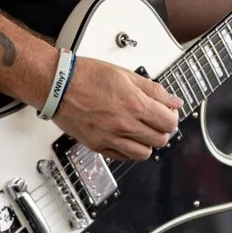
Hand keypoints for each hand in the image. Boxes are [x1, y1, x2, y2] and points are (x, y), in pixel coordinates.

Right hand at [52, 54, 181, 160]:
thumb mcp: (126, 75)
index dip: (172, 117)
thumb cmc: (87, 76)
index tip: (168, 112)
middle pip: (160, 140)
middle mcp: (124, 125)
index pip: (168, 122)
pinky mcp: (97, 146)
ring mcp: (110, 138)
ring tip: (141, 130)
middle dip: (162, 130)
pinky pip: (123, 157)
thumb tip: (174, 101)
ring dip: (147, 143)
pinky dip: (129, 150)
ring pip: (143, 154)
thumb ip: (154, 90)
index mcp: (134, 104)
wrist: (58, 85)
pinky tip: (126, 136)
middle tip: (156, 120)